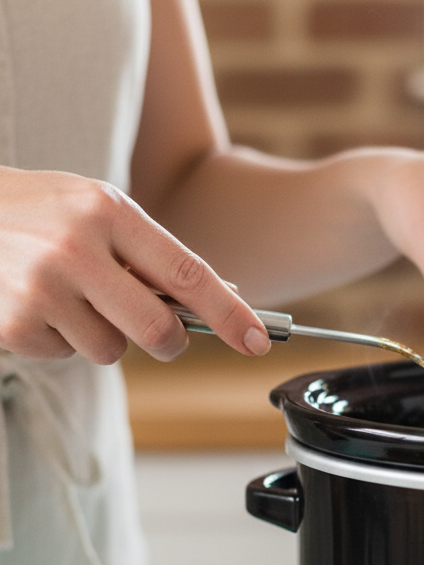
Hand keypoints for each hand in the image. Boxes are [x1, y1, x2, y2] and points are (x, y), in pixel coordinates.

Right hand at [0, 166, 270, 362]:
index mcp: (107, 210)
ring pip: (111, 350)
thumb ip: (145, 251)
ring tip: (67, 297)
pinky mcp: (15, 323)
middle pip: (157, 329)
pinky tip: (34, 304)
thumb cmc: (36, 213)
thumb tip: (218, 299)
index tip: (258, 341)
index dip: (229, 313)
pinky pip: (65, 356)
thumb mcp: (90, 209)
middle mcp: (76, 248)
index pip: (187, 273)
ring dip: (101, 336)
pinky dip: (58, 340)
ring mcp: (42, 288)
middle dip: (169, 342)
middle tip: (163, 337)